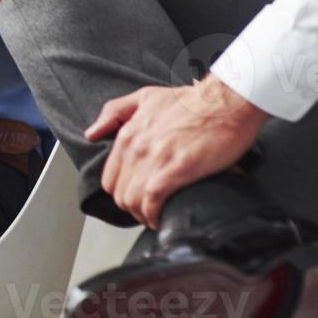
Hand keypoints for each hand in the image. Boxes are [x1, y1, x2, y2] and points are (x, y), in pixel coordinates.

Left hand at [85, 75, 269, 227]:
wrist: (225, 101)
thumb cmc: (190, 100)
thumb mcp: (145, 97)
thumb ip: (114, 112)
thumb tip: (91, 133)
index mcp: (127, 133)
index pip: (110, 178)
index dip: (122, 193)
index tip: (137, 198)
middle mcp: (136, 147)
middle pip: (119, 194)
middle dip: (133, 208)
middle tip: (149, 211)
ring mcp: (155, 159)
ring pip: (133, 201)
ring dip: (143, 216)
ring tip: (157, 218)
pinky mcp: (176, 169)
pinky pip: (152, 202)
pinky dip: (154, 216)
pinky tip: (163, 220)